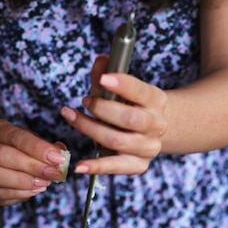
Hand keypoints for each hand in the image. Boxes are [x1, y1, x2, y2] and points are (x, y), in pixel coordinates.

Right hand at [0, 119, 67, 205]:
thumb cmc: (16, 148)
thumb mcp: (29, 140)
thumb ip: (45, 146)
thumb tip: (61, 151)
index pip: (15, 136)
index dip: (38, 148)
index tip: (58, 158)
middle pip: (2, 155)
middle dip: (32, 166)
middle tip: (54, 173)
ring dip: (23, 181)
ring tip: (45, 183)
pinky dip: (21, 193)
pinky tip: (37, 189)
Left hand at [60, 55, 167, 175]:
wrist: (149, 132)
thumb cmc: (128, 106)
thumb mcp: (118, 89)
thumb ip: (106, 75)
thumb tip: (100, 61)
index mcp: (155, 100)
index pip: (141, 91)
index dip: (122, 84)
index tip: (103, 79)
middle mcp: (156, 125)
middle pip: (128, 119)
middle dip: (102, 109)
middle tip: (85, 101)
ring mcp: (148, 147)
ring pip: (117, 140)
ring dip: (89, 128)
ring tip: (71, 116)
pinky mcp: (139, 165)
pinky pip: (116, 166)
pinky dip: (96, 166)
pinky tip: (80, 165)